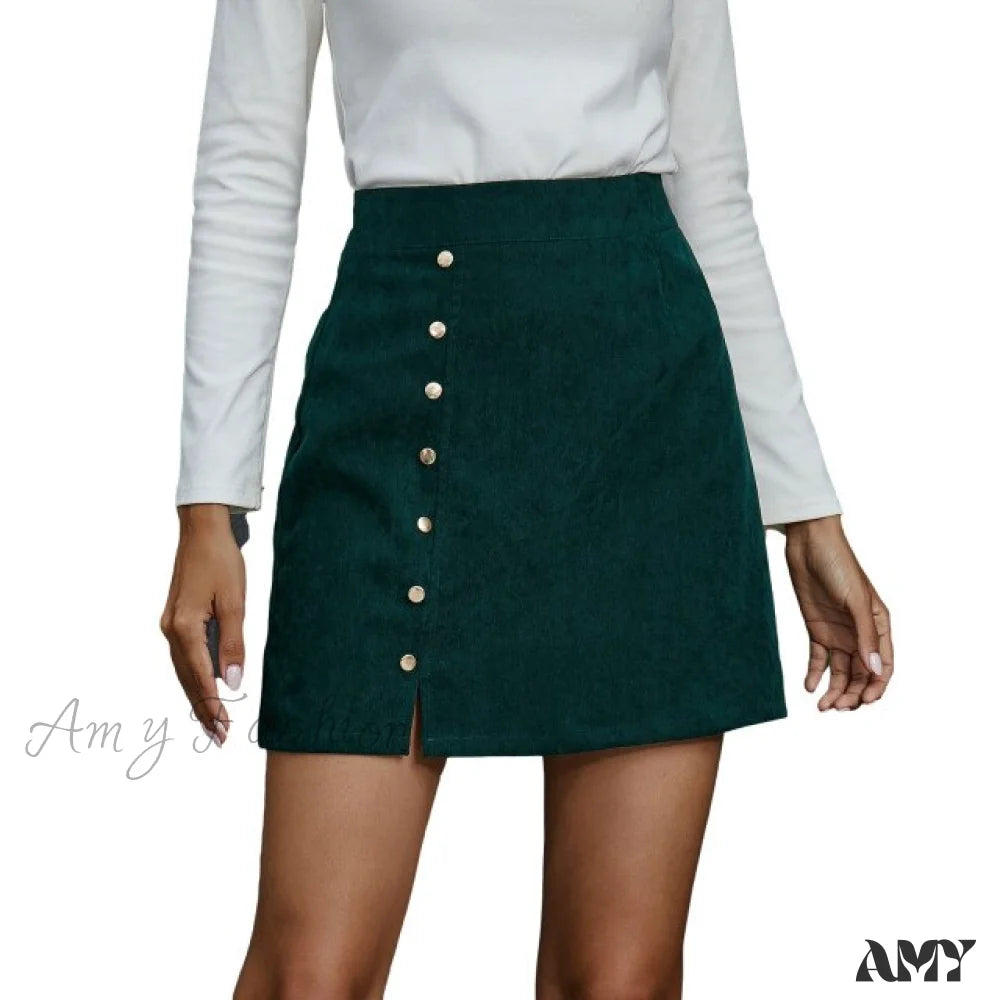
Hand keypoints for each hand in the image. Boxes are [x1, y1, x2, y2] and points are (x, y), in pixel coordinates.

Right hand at [160, 504, 245, 744]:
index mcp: (184, 627)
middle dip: (203, 709)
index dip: (212, 707)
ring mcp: (169, 624)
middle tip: (220, 737)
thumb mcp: (235, 602)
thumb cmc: (221, 561)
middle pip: (187, 680)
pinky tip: (206, 689)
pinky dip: (194, 676)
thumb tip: (232, 683)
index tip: (224, 730)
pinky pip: (184, 656)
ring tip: (214, 722)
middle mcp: (170, 630)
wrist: (202, 530)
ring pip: (183, 670)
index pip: (200, 678)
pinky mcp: (175, 618)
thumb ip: (233, 643)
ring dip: (198, 696)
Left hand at [783, 515, 892, 711]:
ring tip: (822, 706)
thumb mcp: (855, 601)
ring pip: (841, 671)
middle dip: (852, 694)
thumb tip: (875, 672)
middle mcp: (860, 633)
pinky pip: (819, 659)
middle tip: (836, 708)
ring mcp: (839, 632)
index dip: (876, 688)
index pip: (883, 667)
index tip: (863, 703)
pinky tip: (809, 686)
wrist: (809, 545)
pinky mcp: (817, 629)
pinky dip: (815, 674)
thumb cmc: (839, 565)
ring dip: (834, 690)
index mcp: (879, 626)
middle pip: (861, 674)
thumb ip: (865, 636)